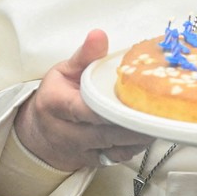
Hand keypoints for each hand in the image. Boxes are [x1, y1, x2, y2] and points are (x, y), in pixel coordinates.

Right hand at [13, 29, 152, 170]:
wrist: (38, 133)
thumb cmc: (55, 97)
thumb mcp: (64, 71)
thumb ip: (85, 55)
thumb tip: (99, 35)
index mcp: (57, 105)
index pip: (84, 109)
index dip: (109, 107)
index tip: (132, 98)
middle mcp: (66, 131)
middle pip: (104, 132)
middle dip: (132, 124)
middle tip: (157, 112)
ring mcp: (79, 149)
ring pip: (114, 148)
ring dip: (138, 137)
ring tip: (158, 122)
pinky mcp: (91, 160)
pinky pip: (117, 157)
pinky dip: (135, 148)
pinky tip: (147, 135)